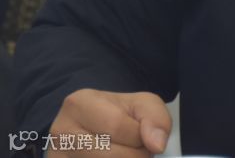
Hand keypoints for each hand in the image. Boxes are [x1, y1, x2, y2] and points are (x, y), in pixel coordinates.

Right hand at [45, 89, 170, 156]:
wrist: (89, 127)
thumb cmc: (116, 113)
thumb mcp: (140, 104)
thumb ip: (155, 117)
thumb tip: (158, 145)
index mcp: (79, 104)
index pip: (117, 126)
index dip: (140, 136)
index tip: (146, 138)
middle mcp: (60, 131)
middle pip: (109, 155)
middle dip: (135, 156)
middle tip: (139, 151)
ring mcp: (55, 157)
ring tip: (126, 154)